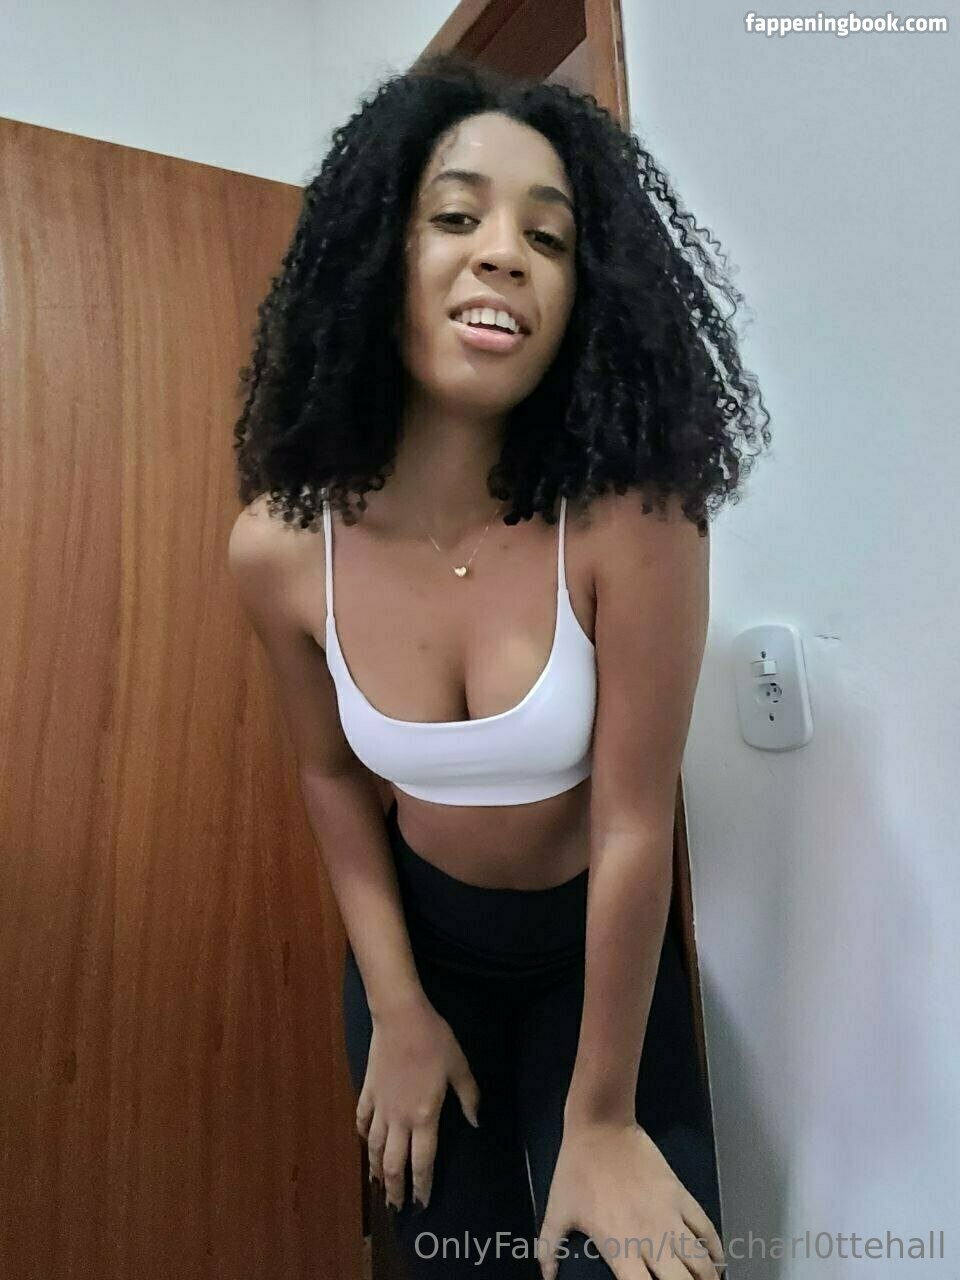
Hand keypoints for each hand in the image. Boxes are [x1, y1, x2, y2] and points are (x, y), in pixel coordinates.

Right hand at [356, 994, 479, 1211]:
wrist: (401, 1017)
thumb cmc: (434, 1040)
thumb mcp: (460, 1067)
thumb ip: (469, 1097)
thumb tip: (476, 1122)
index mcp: (425, 1117)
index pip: (423, 1162)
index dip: (423, 1185)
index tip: (423, 1203)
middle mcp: (399, 1119)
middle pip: (393, 1164)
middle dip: (395, 1189)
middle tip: (397, 1207)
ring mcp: (380, 1106)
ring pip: (374, 1148)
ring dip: (376, 1170)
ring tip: (378, 1185)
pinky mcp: (368, 1091)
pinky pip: (362, 1120)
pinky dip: (363, 1135)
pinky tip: (365, 1143)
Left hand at [538, 1118, 724, 1279]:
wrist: (601, 1127)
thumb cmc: (576, 1170)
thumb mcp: (557, 1210)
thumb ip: (550, 1247)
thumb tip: (545, 1275)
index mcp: (619, 1248)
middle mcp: (650, 1238)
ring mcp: (670, 1216)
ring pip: (701, 1261)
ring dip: (707, 1277)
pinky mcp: (681, 1195)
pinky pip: (706, 1229)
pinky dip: (716, 1249)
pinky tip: (717, 1260)